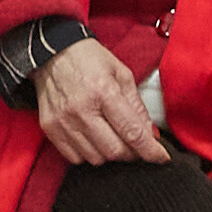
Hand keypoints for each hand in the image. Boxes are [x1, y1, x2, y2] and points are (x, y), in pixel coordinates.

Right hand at [33, 35, 171, 169]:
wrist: (52, 53)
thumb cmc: (89, 60)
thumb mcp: (121, 74)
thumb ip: (137, 106)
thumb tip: (151, 135)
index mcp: (103, 91)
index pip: (132, 132)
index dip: (150, 150)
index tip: (161, 157)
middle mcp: (81, 109)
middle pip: (115, 151)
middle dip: (131, 152)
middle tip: (134, 143)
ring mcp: (63, 121)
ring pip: (96, 159)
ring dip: (109, 153)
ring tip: (110, 135)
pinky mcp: (50, 129)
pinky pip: (75, 158)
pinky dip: (89, 153)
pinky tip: (92, 138)